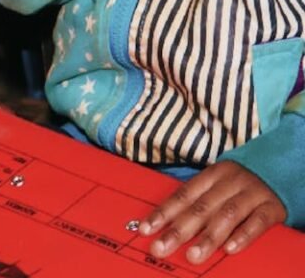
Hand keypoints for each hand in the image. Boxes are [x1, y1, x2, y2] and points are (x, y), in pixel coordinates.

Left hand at [138, 160, 285, 262]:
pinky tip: (230, 249)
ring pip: (226, 215)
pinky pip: (257, 222)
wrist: (278, 170)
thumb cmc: (239, 183)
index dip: (163, 212)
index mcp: (212, 174)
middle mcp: (229, 182)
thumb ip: (197, 201)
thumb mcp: (218, 184)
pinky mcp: (271, 207)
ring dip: (208, 237)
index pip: (183, 195)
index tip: (146, 228)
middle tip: (161, 247)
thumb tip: (167, 223)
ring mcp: (250, 193)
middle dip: (178, 229)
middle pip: (200, 207)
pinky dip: (243, 235)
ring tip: (192, 254)